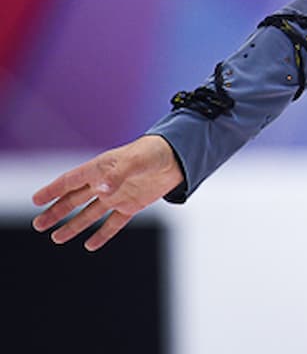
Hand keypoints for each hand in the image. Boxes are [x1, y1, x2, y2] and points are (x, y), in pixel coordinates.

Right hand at [32, 135, 183, 250]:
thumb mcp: (135, 161)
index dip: (53, 190)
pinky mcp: (133, 205)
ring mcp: (118, 195)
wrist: (179, 158)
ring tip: (56, 237)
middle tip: (38, 224)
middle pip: (75, 199)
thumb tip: (100, 189)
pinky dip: (102, 234)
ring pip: (90, 213)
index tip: (36, 200)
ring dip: (73, 225)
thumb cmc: (154, 152)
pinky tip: (90, 245)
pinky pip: (114, 222)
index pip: (71, 181)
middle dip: (56, 211)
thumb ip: (117, 175)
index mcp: (101, 168)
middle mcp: (106, 183)